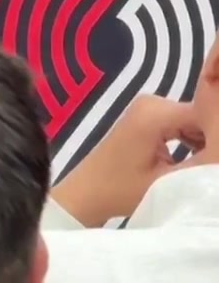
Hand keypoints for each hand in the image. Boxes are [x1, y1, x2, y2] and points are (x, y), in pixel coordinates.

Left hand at [50, 92, 204, 225]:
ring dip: (203, 142)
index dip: (217, 135)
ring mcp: (149, 108)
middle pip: (198, 115)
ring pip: (191, 121)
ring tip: (206, 165)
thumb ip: (200, 164)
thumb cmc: (123, 190)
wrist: (89, 192)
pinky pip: (180, 124)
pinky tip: (196, 162)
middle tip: (214, 164)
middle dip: (212, 138)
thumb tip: (218, 154)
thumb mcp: (168, 182)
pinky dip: (191, 142)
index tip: (218, 159)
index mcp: (156, 113)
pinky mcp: (148, 118)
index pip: (204, 115)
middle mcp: (153, 102)